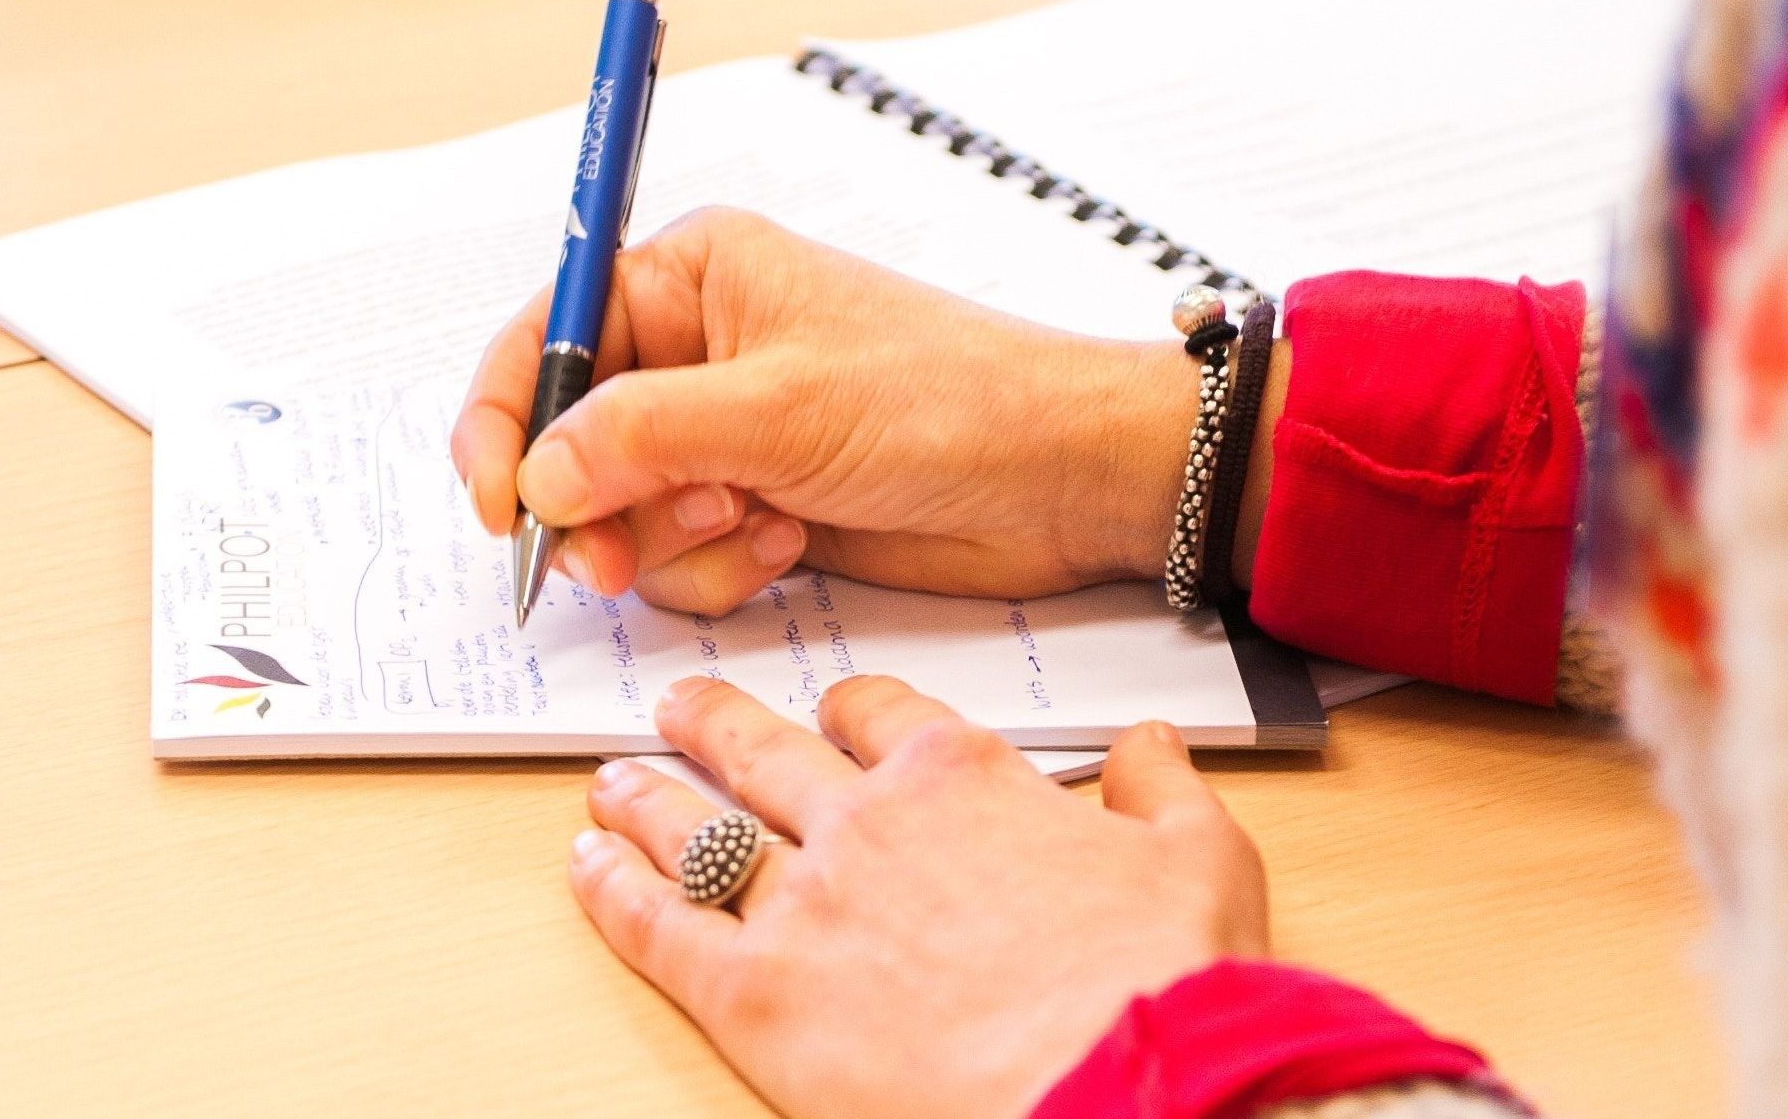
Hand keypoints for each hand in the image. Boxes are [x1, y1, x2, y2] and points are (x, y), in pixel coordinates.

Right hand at [451, 207, 1213, 615]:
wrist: (1063, 480)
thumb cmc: (947, 402)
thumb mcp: (779, 410)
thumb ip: (640, 436)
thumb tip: (537, 475)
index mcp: (690, 277)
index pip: (545, 336)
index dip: (503, 420)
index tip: (502, 504)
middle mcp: (693, 350)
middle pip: (567, 441)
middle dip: (594, 507)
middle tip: (618, 560)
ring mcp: (722, 434)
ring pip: (618, 514)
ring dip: (670, 542)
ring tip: (753, 523)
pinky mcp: (752, 504)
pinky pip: (675, 558)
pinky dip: (716, 567)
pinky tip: (788, 544)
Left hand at [571, 675, 1267, 1118]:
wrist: (1126, 1091)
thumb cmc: (1166, 986)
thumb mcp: (1201, 858)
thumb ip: (1161, 787)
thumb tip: (1152, 744)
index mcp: (963, 777)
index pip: (881, 716)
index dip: (847, 712)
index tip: (832, 713)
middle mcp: (868, 821)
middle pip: (767, 751)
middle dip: (714, 723)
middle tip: (679, 706)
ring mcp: (804, 903)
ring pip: (697, 825)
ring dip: (647, 798)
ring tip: (611, 780)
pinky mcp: (757, 994)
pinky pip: (659, 925)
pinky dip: (612, 890)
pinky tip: (586, 865)